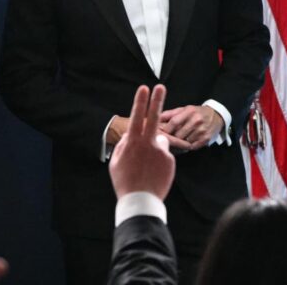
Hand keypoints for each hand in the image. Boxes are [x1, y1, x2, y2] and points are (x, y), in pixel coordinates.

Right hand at [109, 85, 175, 199]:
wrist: (140, 200)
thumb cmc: (124, 181)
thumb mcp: (116, 161)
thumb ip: (125, 145)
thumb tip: (132, 135)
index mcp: (133, 143)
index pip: (137, 117)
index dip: (140, 102)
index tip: (144, 88)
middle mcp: (148, 143)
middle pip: (154, 117)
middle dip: (157, 100)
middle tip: (160, 86)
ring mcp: (160, 150)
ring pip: (160, 142)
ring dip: (155, 149)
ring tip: (147, 167)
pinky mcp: (170, 160)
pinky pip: (165, 155)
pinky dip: (161, 161)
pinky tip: (154, 172)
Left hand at [160, 105, 223, 147]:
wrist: (217, 116)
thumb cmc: (196, 113)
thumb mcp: (184, 109)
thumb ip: (170, 113)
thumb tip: (155, 117)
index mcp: (189, 111)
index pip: (174, 122)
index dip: (165, 129)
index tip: (158, 134)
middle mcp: (196, 120)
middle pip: (178, 134)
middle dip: (171, 139)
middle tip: (164, 142)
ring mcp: (202, 130)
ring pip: (184, 142)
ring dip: (178, 144)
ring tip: (174, 144)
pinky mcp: (206, 139)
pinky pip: (191, 146)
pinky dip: (186, 147)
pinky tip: (183, 145)